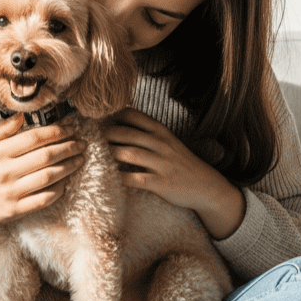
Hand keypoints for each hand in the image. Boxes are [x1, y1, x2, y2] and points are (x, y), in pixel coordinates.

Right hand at [0, 114, 85, 228]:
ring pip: (48, 177)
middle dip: (68, 148)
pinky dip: (58, 191)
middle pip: (45, 156)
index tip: (71, 128)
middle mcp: (5, 171)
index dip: (56, 132)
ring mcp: (11, 192)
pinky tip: (66, 183)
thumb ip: (3, 128)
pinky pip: (43, 199)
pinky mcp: (15, 210)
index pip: (34, 138)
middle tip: (82, 143)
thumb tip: (23, 114)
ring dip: (69, 167)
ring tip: (80, 159)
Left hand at [104, 108, 244, 238]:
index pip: (135, 115)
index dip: (116, 114)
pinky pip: (135, 179)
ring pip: (130, 154)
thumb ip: (148, 133)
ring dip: (111, 153)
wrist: (205, 186)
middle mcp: (161, 145)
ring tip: (99, 154)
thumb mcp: (168, 141)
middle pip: (129, 134)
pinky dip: (121, 177)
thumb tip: (119, 125)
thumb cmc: (181, 162)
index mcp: (162, 132)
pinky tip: (111, 176)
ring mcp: (162, 164)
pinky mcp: (161, 183)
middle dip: (108, 134)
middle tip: (95, 137)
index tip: (101, 117)